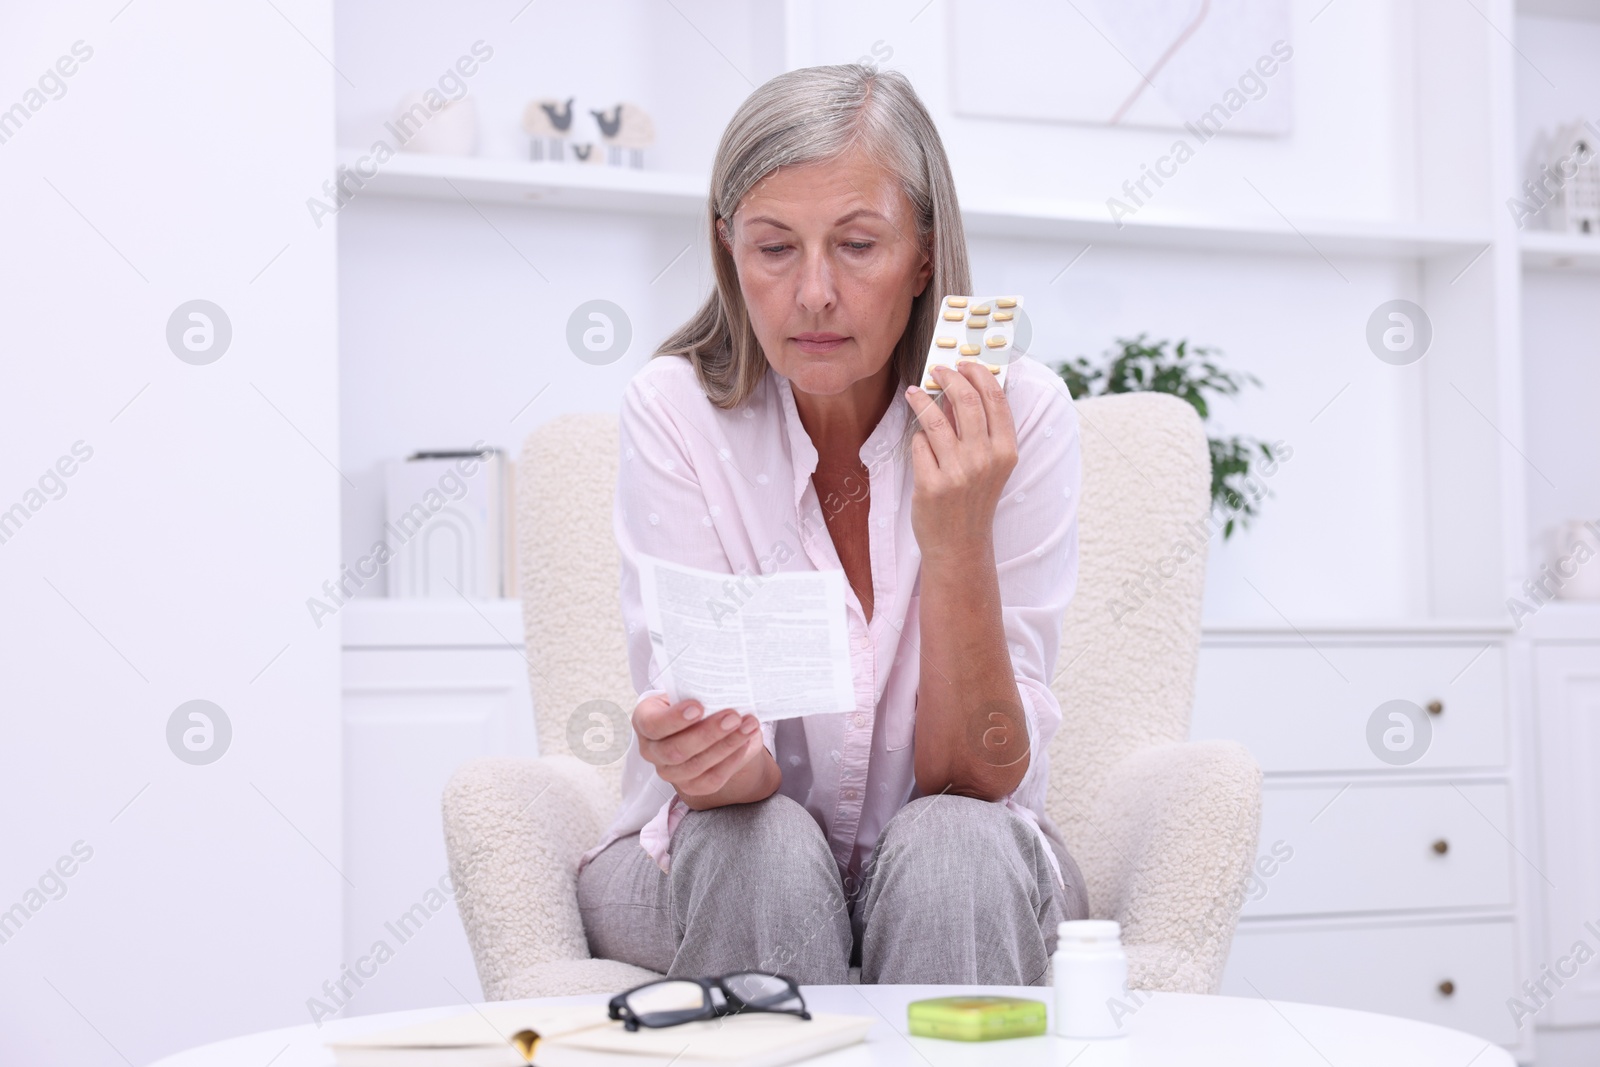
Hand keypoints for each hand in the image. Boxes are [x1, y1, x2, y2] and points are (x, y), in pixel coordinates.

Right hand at [632, 694, 771, 803]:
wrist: (708, 726)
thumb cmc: (697, 701)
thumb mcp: (692, 691)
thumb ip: (699, 690)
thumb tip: (723, 689)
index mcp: (644, 720)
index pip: (652, 724)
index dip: (674, 718)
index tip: (699, 707)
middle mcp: (650, 750)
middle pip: (674, 750)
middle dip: (707, 733)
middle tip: (733, 717)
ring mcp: (668, 772)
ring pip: (695, 766)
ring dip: (726, 745)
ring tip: (749, 726)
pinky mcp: (689, 786)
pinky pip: (710, 780)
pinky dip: (731, 761)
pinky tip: (745, 743)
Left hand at [903, 360, 1017, 559]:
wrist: (960, 545)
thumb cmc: (974, 500)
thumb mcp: (991, 466)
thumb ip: (982, 431)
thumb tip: (961, 388)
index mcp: (1006, 452)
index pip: (995, 398)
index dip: (979, 373)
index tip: (964, 362)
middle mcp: (985, 460)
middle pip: (966, 400)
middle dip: (948, 377)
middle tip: (937, 370)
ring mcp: (958, 473)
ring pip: (935, 419)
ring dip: (922, 399)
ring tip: (914, 392)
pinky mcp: (931, 485)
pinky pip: (919, 444)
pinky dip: (917, 439)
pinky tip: (920, 444)